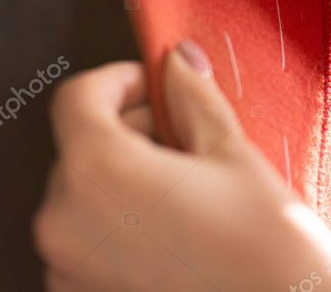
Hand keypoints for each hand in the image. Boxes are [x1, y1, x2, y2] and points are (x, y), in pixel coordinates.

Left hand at [33, 42, 330, 291]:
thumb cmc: (266, 249)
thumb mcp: (231, 153)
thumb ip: (191, 97)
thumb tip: (177, 60)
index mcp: (96, 170)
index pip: (76, 98)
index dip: (117, 81)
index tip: (154, 86)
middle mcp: (64, 222)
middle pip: (80, 147)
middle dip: (128, 132)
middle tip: (185, 140)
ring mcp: (66, 269)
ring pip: (82, 195)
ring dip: (122, 180)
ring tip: (183, 192)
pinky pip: (86, 242)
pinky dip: (117, 225)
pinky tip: (171, 232)